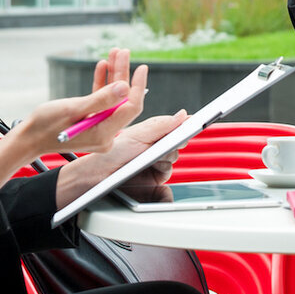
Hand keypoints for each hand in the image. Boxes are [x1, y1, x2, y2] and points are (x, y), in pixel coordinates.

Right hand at [0, 49, 147, 189]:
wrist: (28, 138)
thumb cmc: (46, 125)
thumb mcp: (73, 109)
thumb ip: (101, 99)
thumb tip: (126, 87)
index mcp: (104, 133)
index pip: (131, 107)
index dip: (137, 86)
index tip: (141, 67)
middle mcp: (105, 134)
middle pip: (122, 100)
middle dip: (124, 74)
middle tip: (122, 52)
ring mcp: (99, 129)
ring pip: (113, 98)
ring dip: (113, 76)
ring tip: (114, 54)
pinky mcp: (91, 122)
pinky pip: (102, 102)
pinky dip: (102, 84)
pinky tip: (102, 66)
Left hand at [57, 110, 188, 209]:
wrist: (100, 175)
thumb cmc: (114, 152)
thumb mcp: (139, 135)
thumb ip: (162, 125)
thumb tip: (183, 115)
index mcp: (151, 132)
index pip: (173, 126)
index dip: (184, 125)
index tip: (195, 122)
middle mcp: (155, 146)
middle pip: (177, 142)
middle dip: (174, 142)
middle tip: (169, 141)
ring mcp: (155, 162)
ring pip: (173, 157)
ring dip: (167, 157)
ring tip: (154, 157)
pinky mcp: (155, 178)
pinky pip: (169, 173)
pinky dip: (165, 170)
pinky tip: (156, 168)